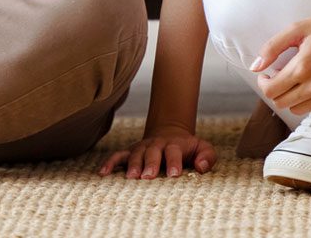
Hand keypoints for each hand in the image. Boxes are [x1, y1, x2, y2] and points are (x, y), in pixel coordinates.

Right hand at [99, 125, 216, 179]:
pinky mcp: (130, 152)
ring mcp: (142, 148)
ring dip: (132, 165)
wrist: (170, 133)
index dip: (174, 162)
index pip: (174, 152)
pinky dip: (110, 163)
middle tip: (148, 177)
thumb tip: (201, 167)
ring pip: (136, 155)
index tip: (174, 174)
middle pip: (152, 153)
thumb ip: (207, 156)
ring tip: (131, 178)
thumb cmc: (188, 148)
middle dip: (150, 164)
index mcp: (174, 145)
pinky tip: (102, 173)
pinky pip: (118, 156)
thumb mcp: (203, 148)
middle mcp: (156, 145)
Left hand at [251, 4, 310, 116]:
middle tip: (280, 75)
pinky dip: (309, 99)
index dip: (263, 83)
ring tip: (297, 78)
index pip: (271, 91)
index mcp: (304, 68)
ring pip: (297, 109)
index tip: (266, 74)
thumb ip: (272, 47)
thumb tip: (256, 66)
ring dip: (291, 97)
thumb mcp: (298, 29)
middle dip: (275, 90)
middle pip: (281, 103)